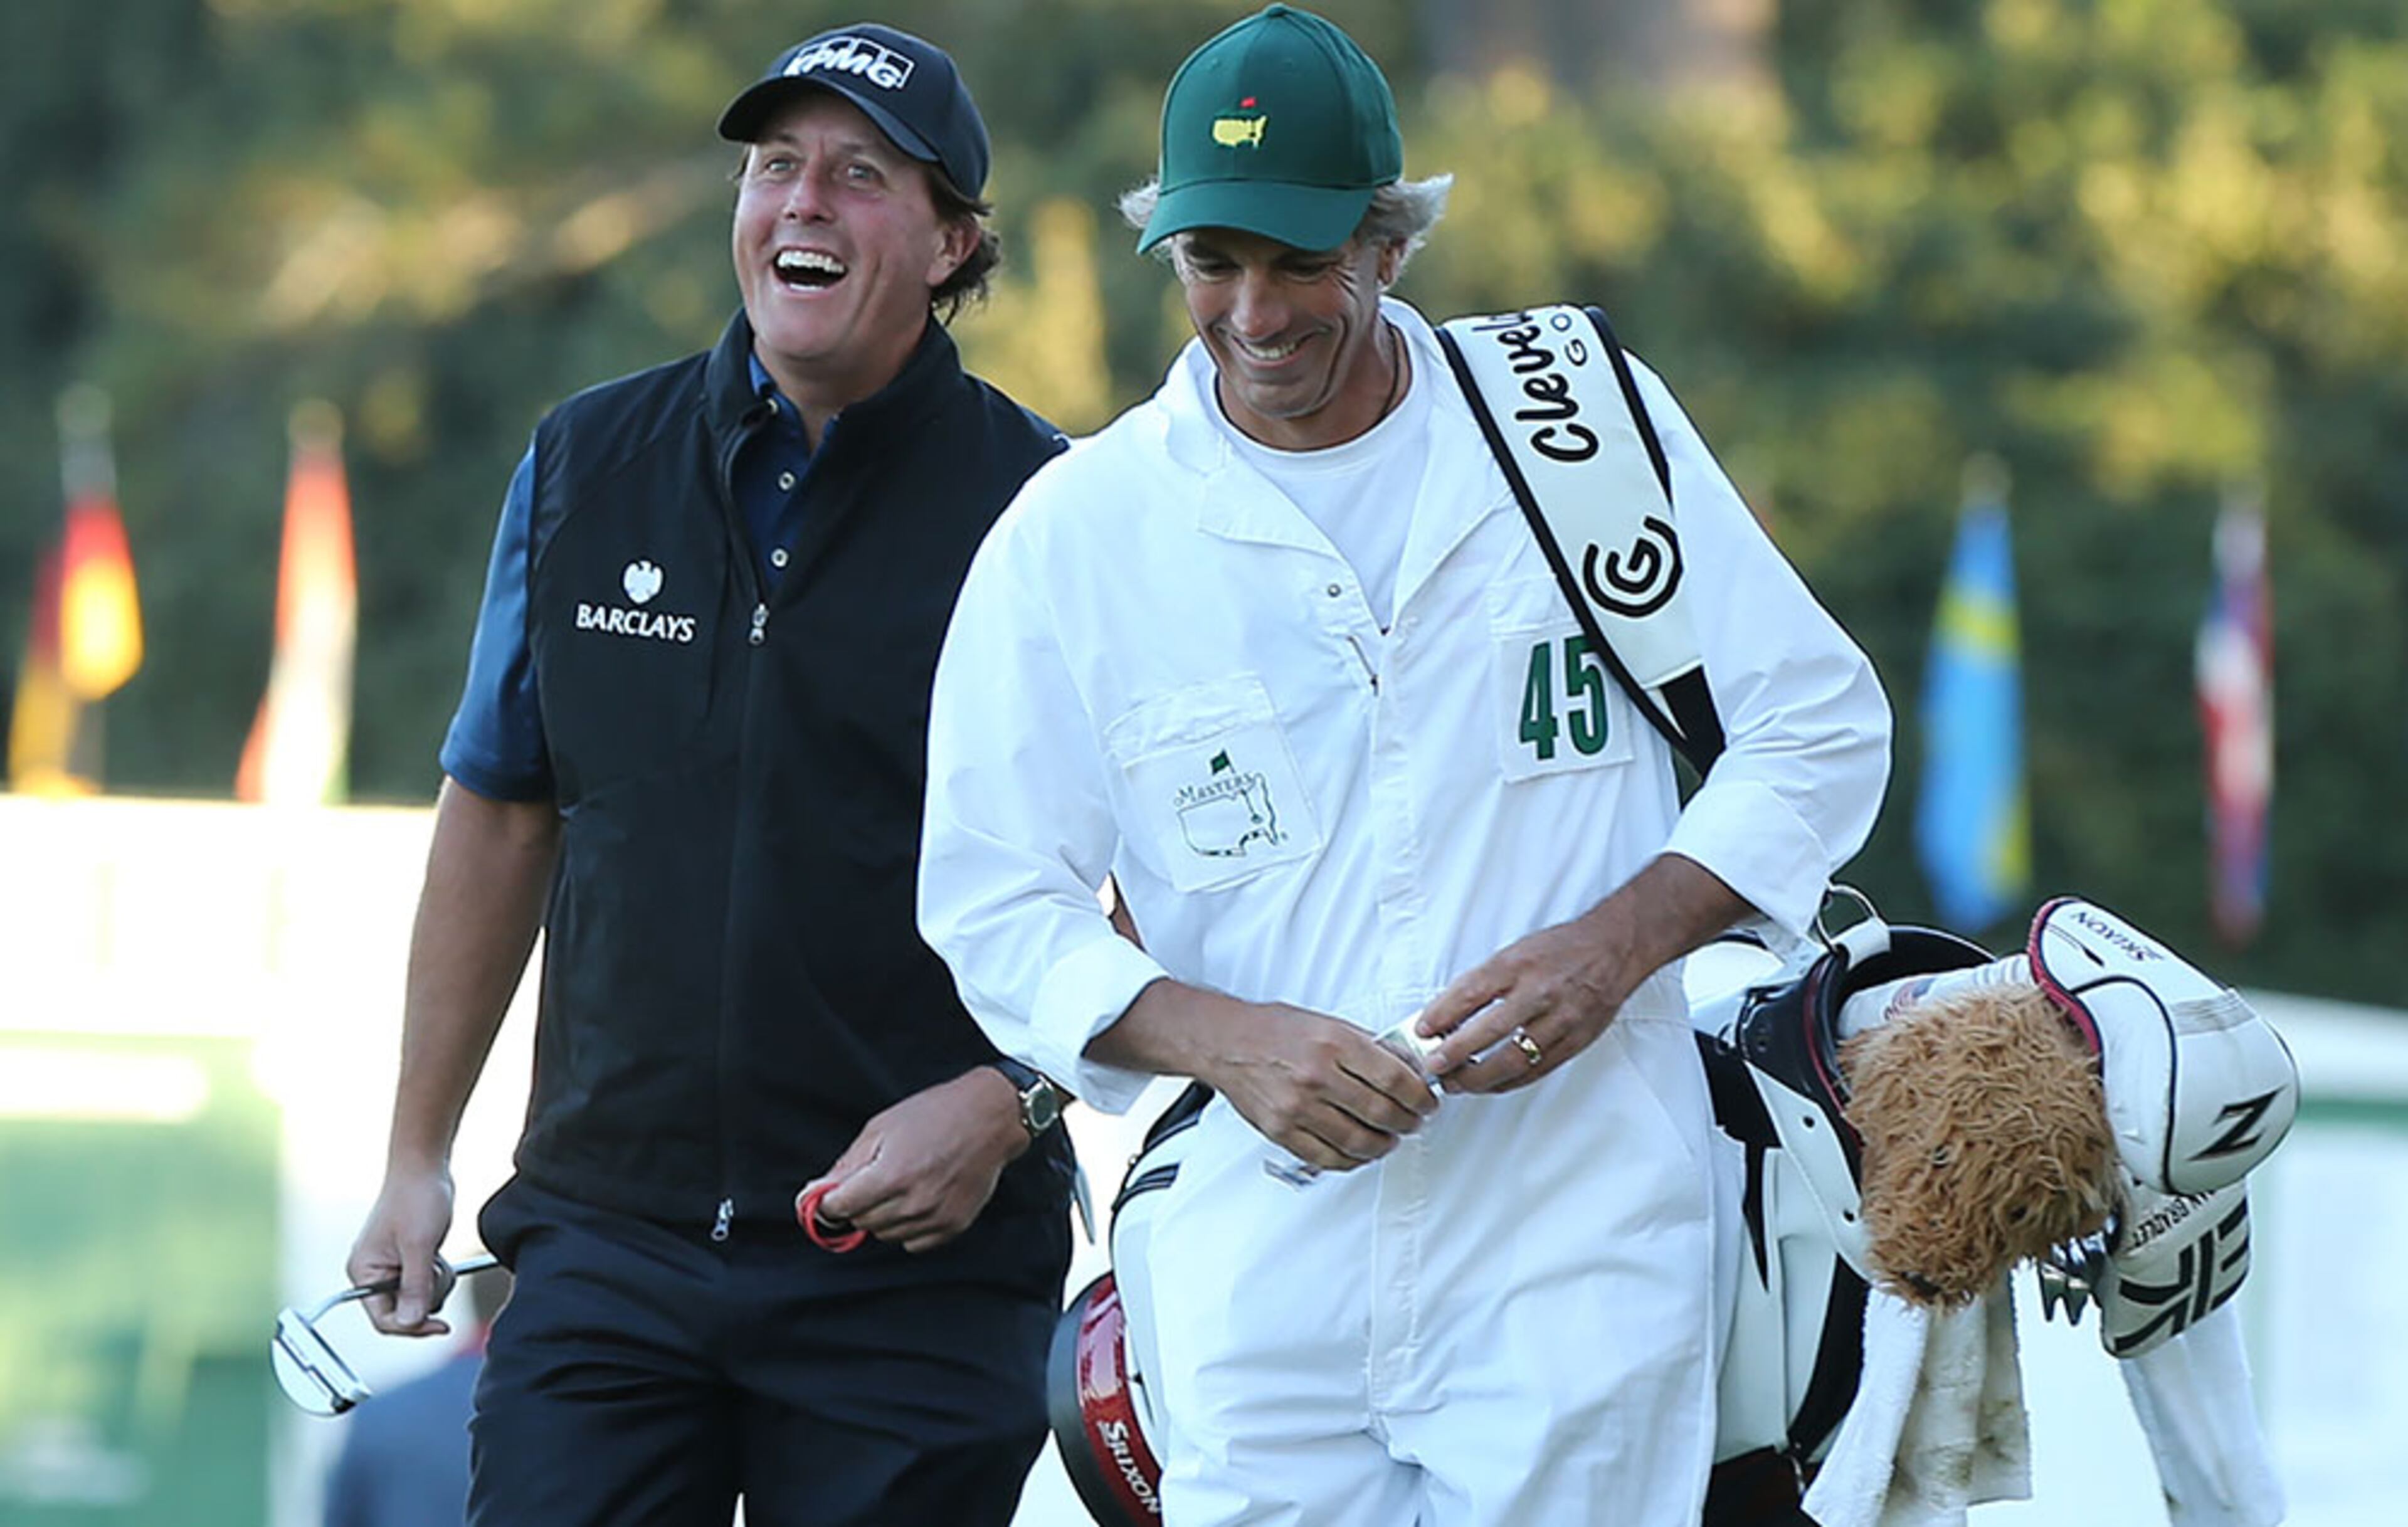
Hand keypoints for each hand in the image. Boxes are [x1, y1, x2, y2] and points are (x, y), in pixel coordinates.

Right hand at [347, 1165, 458, 1336]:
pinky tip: (438, 1255)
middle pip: (401, 1313)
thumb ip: (415, 1286)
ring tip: (437, 1258)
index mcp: (363, 1272)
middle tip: (437, 1272)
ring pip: (416, 1300)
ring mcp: (389, 1267)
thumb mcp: (419, 1245)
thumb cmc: (417, 1198)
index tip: (440, 1326)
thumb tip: (411, 1323)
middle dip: (425, 1299)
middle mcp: (372, 1273)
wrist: (425, 1167)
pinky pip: (422, 1284)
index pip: (383, 1319)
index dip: (412, 1328)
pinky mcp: (406, 1261)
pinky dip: (435, 1276)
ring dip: (433, 1286)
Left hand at [803, 1070, 1028, 1253]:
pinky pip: (912, 1243)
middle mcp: (913, 1202)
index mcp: (891, 1175)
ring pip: (885, 1235)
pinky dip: (908, 1226)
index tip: (831, 1194)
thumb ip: (848, 1165)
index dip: (829, 1200)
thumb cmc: (935, 1114)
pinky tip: (919, 1199)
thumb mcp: (881, 1127)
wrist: (989, 1118)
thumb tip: (814, 1193)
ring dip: (883, 1215)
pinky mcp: (953, 1227)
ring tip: (902, 1184)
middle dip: (859, 1203)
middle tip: (875, 1177)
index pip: (840, 1208)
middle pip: (861, 1222)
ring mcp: (935, 1218)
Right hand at [1208, 1000, 1439, 1173]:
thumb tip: (1405, 1069)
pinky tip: (1360, 1151)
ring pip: (1358, 1142)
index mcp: (1333, 1043)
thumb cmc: (1274, 1030)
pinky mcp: (1282, 1131)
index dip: (1420, 1097)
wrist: (1226, 1042)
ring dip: (1384, 1144)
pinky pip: (1328, 1158)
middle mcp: (1316, 1076)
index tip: (1427, 1102)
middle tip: (1414, 1121)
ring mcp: (1298, 1107)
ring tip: (1390, 1138)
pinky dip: (1352, 1160)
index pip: (1395, 1080)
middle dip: (1408, 1122)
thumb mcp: (1328, 1023)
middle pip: (1382, 1113)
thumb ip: (1367, 1047)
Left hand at [1418, 913, 1635, 1095]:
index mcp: (1518, 965)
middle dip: (1455, 1054)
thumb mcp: (1515, 951)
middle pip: (1489, 1032)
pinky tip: (1490, 1084)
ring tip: (1456, 1082)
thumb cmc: (1560, 949)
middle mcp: (1538, 992)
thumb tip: (1447, 1013)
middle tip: (1433, 1067)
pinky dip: (1508, 1082)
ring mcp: (1559, 1020)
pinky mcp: (1574, 1041)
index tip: (1422, 1029)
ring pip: (1512, 1060)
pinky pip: (1535, 1071)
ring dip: (1478, 1078)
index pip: (1471, 992)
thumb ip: (1484, 982)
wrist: (1613, 949)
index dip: (1442, 1014)